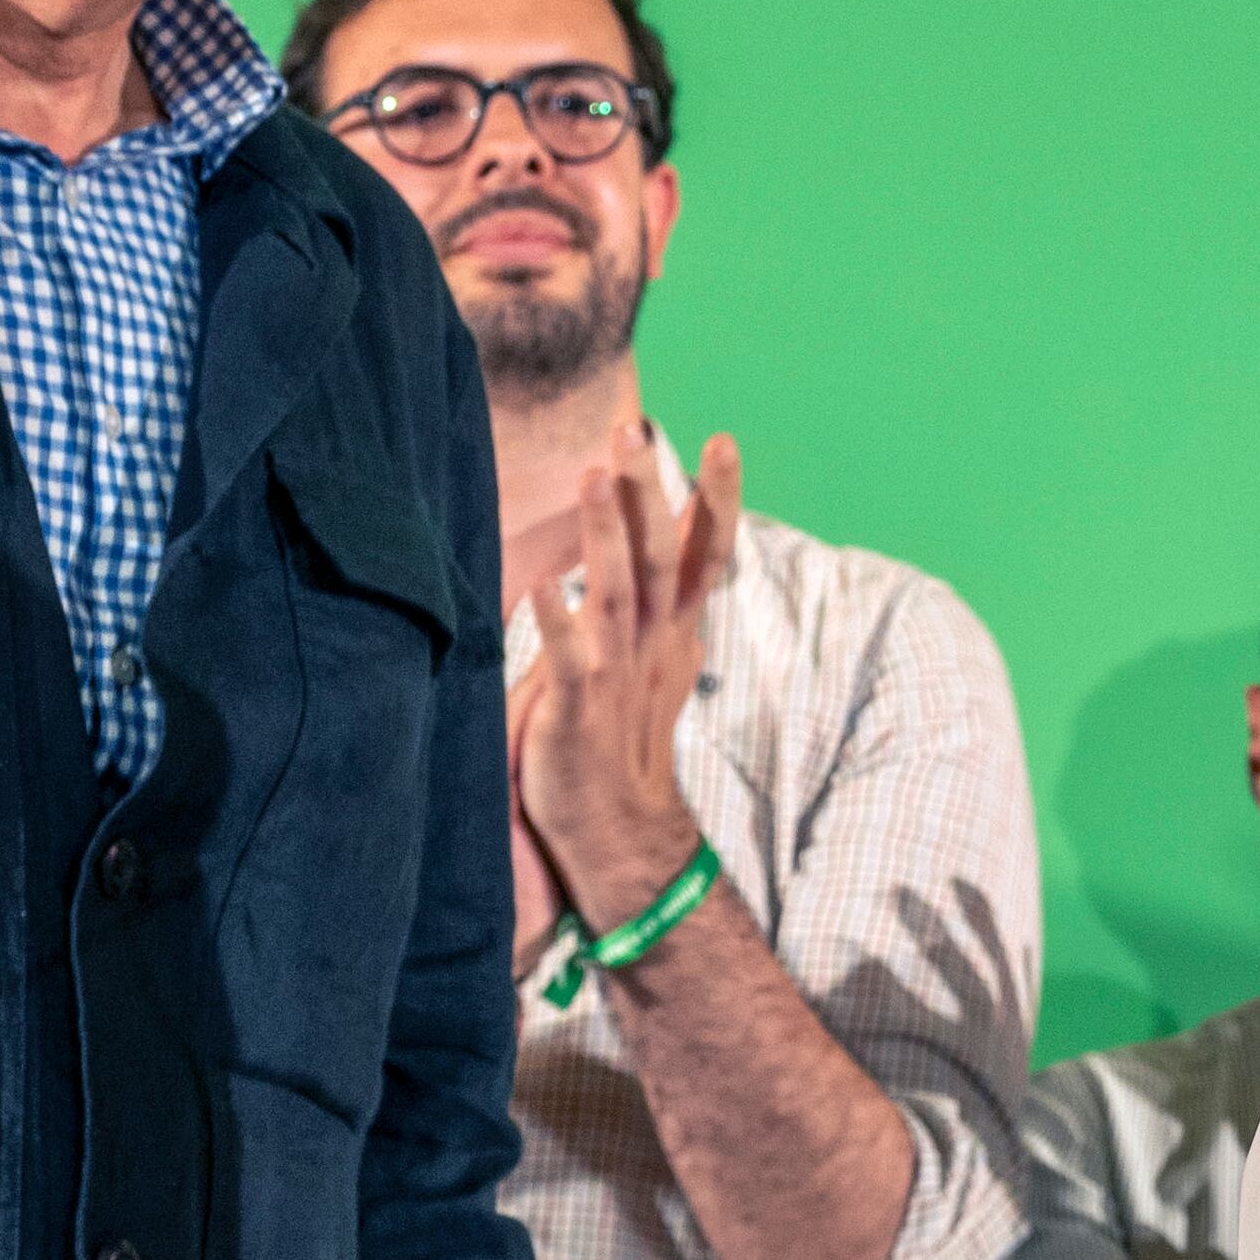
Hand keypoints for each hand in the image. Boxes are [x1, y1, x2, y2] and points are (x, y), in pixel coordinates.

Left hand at [510, 422, 742, 929]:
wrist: (619, 831)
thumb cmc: (623, 736)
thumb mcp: (654, 657)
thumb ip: (658, 600)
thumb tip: (664, 536)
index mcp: (674, 628)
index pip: (705, 552)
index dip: (716, 498)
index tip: (721, 440)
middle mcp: (653, 643)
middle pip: (661, 555)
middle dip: (650, 490)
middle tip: (636, 428)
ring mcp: (617, 674)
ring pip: (617, 590)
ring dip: (606, 532)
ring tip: (593, 476)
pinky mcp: (577, 709)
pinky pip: (570, 660)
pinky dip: (556, 624)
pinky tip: (538, 588)